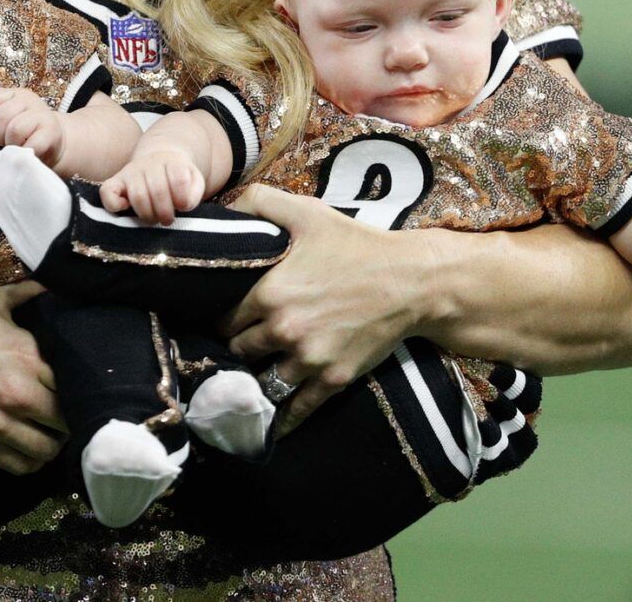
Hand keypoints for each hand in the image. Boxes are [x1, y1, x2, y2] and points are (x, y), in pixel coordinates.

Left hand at [0, 88, 65, 165]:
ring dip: (13, 143)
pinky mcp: (52, 132)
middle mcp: (28, 99)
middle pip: (1, 116)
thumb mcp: (7, 120)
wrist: (54, 143)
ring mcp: (42, 114)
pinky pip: (32, 144)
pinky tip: (29, 150)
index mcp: (14, 94)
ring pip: (15, 129)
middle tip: (6, 141)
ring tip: (18, 145)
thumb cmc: (24, 133)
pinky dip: (26, 152)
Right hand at [0, 283, 64, 473]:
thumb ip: (27, 294)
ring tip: (51, 432)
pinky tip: (30, 448)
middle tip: (70, 410)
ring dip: (55, 443)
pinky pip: (19, 467)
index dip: (82, 386)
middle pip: (67, 420)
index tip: (81, 385)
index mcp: (25, 357)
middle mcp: (17, 395)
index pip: (75, 384)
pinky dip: (31, 462)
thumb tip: (53, 284)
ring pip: (47, 451)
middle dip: (72, 417)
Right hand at [99, 144, 206, 224]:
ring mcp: (131, 171)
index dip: (183, 199)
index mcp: (173, 161)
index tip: (183, 206)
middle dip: (165, 213)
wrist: (160, 159)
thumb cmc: (177, 178)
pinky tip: (127, 208)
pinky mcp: (114, 181)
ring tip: (154, 218)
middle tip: (168, 219)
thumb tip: (183, 204)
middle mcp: (150, 163)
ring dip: (148, 214)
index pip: (179, 179)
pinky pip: (107, 193)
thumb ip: (194, 193)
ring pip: (138, 196)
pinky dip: (115, 205)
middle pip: (158, 192)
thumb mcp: (195, 181)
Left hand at [221, 186, 427, 433]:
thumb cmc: (355, 244)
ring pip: (262, 382)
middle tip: (238, 346)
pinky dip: (281, 420)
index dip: (221, 319)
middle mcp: (284, 331)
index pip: (224, 319)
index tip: (223, 320)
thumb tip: (223, 211)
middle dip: (236, 349)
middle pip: (239, 352)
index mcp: (269, 293)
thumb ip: (259, 203)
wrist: (410, 280)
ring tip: (246, 382)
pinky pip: (296, 409)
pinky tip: (269, 428)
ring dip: (253, 382)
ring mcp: (309, 359)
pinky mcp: (332, 379)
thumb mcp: (306, 212)